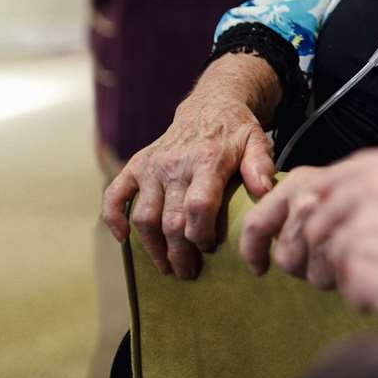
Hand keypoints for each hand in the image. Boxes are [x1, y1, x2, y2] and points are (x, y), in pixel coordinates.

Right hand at [100, 84, 275, 279]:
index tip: (210, 249)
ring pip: (144, 216)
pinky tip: (122, 239)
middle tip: (188, 272)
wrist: (210, 104)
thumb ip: (261, 166)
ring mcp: (152, 166)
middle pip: (170, 220)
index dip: (201, 235)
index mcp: (207, 160)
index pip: (198, 207)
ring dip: (152, 248)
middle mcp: (174, 164)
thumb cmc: (236, 131)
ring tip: (167, 267)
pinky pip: (115, 194)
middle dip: (179, 253)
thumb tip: (264, 192)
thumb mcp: (257, 141)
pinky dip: (113, 218)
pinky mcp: (136, 165)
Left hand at [242, 143, 377, 361]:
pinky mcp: (360, 267)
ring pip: (328, 250)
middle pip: (322, 211)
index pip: (344, 175)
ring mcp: (366, 224)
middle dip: (325, 240)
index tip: (326, 217)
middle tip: (344, 261)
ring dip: (345, 271)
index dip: (331, 200)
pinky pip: (346, 287)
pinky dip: (366, 297)